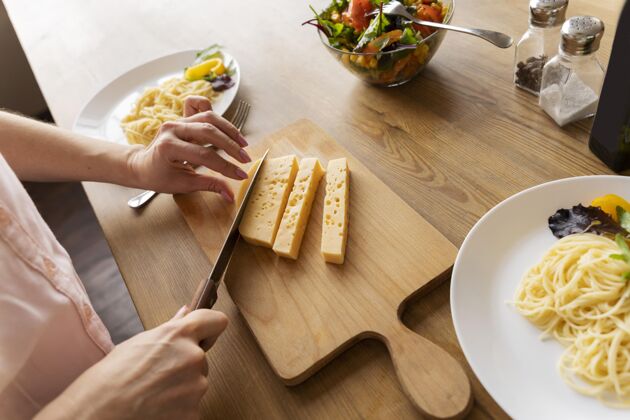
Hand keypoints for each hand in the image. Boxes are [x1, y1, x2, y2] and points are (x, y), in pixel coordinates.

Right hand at [36, 307, 227, 419]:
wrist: (97, 413)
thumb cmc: (109, 378)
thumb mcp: (137, 344)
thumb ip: (169, 330)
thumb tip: (184, 314)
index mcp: (179, 335)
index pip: (216, 321)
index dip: (210, 327)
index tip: (206, 333)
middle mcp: (193, 358)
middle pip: (201, 358)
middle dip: (184, 365)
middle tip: (157, 375)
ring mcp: (196, 387)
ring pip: (196, 384)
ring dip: (181, 389)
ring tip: (152, 393)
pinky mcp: (193, 413)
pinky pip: (191, 407)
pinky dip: (177, 410)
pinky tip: (155, 409)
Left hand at [127, 96, 250, 201]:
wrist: (141, 165)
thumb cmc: (159, 177)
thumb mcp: (183, 184)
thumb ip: (209, 185)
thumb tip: (231, 195)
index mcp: (168, 147)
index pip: (204, 156)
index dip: (225, 166)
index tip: (241, 175)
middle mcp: (173, 128)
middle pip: (209, 132)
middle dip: (231, 147)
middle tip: (245, 159)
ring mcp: (177, 120)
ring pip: (209, 118)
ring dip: (229, 130)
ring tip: (243, 144)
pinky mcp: (182, 117)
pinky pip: (201, 107)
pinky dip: (215, 114)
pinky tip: (226, 127)